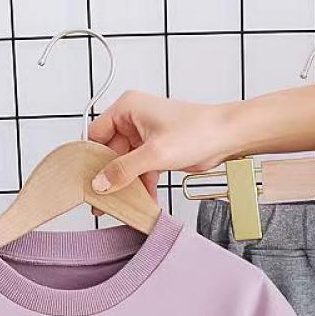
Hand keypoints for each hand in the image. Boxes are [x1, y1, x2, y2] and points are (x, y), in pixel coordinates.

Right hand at [88, 91, 235, 196]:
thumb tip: (100, 183)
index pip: (97, 134)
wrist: (227, 138)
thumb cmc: (197, 131)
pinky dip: (143, 186)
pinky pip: (141, 171)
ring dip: (127, 185)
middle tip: (103, 201)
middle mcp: (134, 120)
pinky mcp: (157, 151)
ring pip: (126, 165)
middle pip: (110, 153)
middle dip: (110, 177)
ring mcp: (146, 136)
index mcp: (127, 108)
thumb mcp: (154, 154)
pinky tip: (145, 203)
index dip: (91, 158)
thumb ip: (124, 170)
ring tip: (122, 206)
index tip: (87, 181)